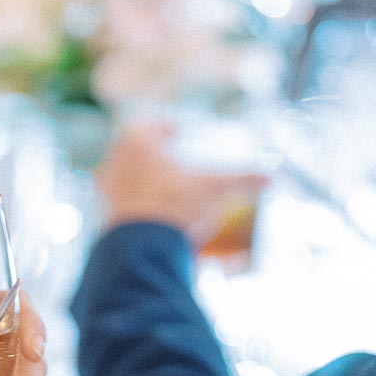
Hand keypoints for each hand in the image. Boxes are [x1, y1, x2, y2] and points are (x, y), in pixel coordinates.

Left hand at [97, 123, 267, 246]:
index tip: (175, 133)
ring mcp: (106, 190)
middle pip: (132, 150)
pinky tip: (149, 212)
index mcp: (138, 141)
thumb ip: (242, 179)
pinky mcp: (103, 217)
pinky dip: (131, 203)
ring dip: (137, 177)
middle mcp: (115, 161)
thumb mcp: (215, 188)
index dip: (164, 128)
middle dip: (149, 153)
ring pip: (121, 176)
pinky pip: (116, 203)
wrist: (144, 249)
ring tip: (158, 185)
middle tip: (166, 158)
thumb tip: (272, 177)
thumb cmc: (177, 206)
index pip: (150, 126)